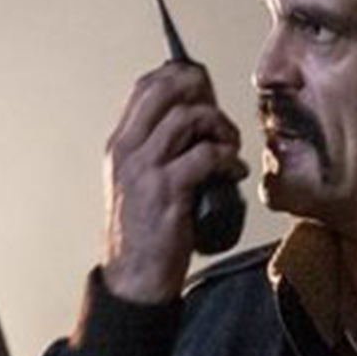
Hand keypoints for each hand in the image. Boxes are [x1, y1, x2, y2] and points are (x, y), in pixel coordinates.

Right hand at [103, 62, 248, 304]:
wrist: (134, 279)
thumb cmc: (144, 235)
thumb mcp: (139, 184)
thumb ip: (156, 154)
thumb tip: (194, 127)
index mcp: (120, 145)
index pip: (145, 87)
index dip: (178, 76)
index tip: (203, 88)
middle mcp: (128, 151)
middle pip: (165, 91)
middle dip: (201, 92)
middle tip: (221, 115)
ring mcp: (146, 170)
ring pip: (187, 119)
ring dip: (219, 126)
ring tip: (232, 146)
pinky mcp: (168, 191)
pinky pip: (205, 156)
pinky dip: (228, 159)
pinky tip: (236, 171)